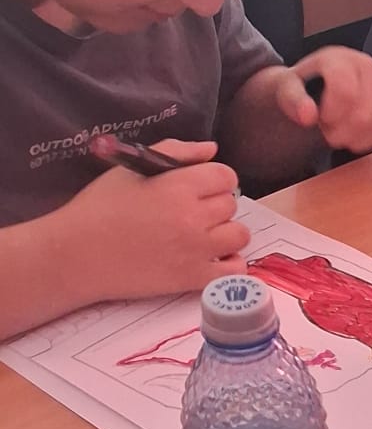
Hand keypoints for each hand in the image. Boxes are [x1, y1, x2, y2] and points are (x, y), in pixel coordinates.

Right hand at [61, 141, 248, 301]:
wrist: (76, 255)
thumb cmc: (99, 208)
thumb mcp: (131, 169)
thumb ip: (176, 153)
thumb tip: (212, 149)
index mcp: (178, 186)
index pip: (225, 176)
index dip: (214, 180)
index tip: (198, 188)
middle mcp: (193, 217)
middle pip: (230, 205)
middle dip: (214, 206)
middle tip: (189, 213)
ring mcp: (196, 250)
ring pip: (238, 235)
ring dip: (224, 234)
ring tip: (200, 236)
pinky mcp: (191, 278)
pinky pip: (234, 270)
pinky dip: (229, 264)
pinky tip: (209, 258)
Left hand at [277, 47, 371, 153]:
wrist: (325, 79)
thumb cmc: (305, 86)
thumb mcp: (288, 89)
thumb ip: (293, 101)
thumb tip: (307, 116)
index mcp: (339, 59)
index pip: (345, 91)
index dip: (332, 115)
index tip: (321, 120)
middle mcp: (367, 65)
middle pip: (364, 114)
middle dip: (343, 133)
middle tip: (330, 132)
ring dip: (361, 139)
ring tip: (346, 133)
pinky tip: (363, 133)